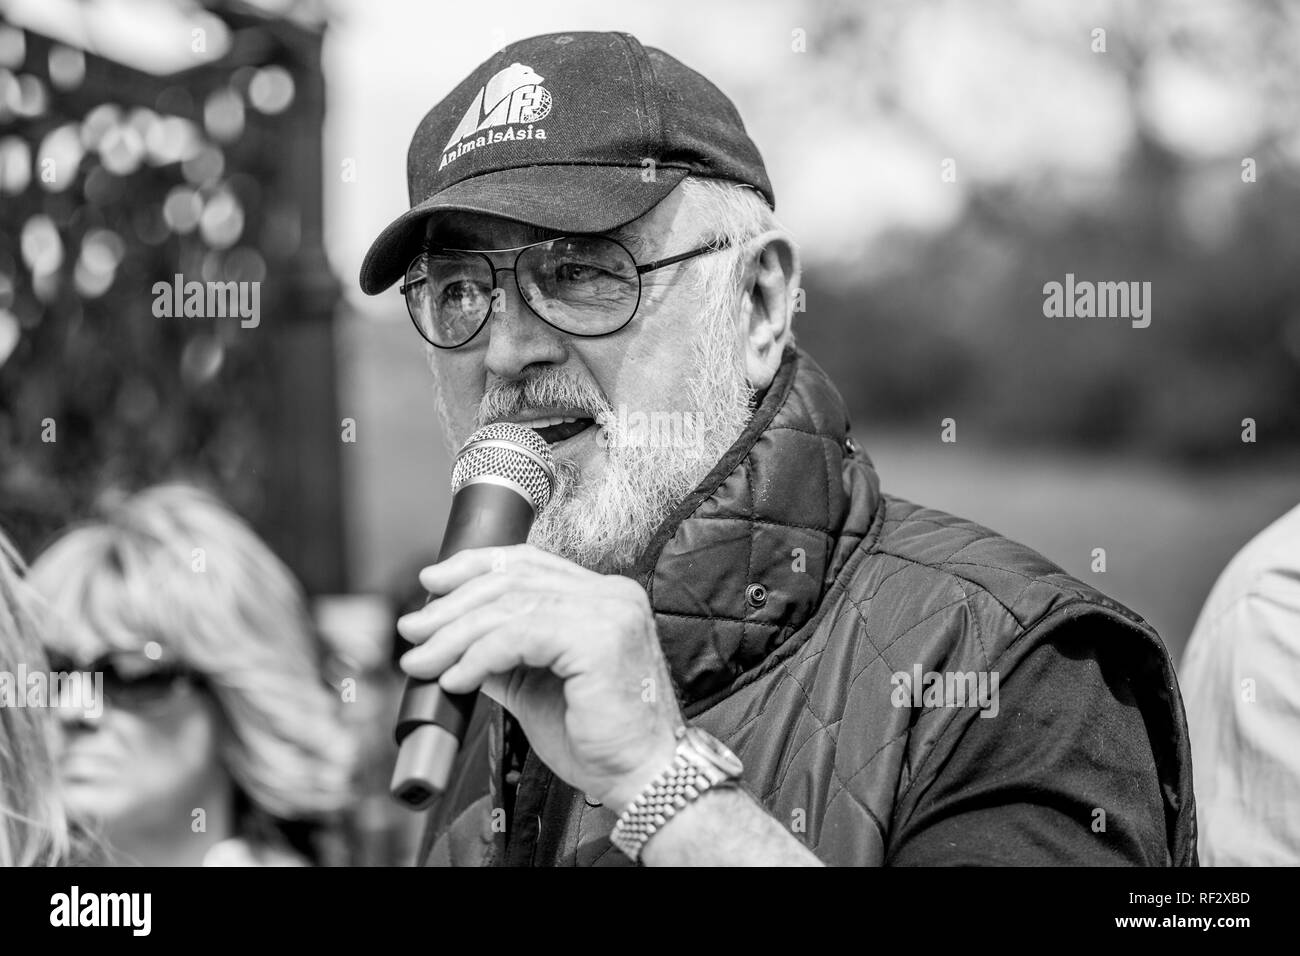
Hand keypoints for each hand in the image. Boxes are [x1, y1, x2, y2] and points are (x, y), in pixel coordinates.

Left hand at [396, 544, 681, 811]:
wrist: (642, 778)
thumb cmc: (599, 741)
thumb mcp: (537, 687)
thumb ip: (503, 656)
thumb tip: (452, 642)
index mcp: (603, 597)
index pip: (530, 562)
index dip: (475, 566)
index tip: (432, 583)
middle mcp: (612, 594)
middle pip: (513, 580)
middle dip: (452, 605)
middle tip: (413, 631)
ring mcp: (609, 612)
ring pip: (510, 607)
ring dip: (455, 635)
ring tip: (423, 662)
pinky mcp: (598, 639)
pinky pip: (518, 637)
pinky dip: (478, 656)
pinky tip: (456, 678)